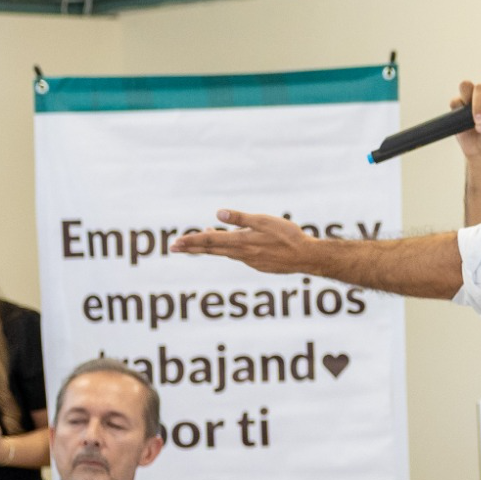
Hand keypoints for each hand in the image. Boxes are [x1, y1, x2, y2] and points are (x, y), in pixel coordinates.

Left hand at [175, 212, 325, 274]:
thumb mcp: (264, 221)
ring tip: (198, 242)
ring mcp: (250, 261)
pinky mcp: (259, 265)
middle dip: (191, 248)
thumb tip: (217, 214)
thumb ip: (240, 218)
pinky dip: (229, 251)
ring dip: (210, 248)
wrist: (307, 257)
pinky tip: (232, 246)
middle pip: (212, 250)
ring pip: (225, 253)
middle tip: (173, 247)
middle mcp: (242, 254)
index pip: (210, 242)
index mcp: (241, 242)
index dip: (191, 241)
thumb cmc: (288, 236)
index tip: (175, 243)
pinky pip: (239, 257)